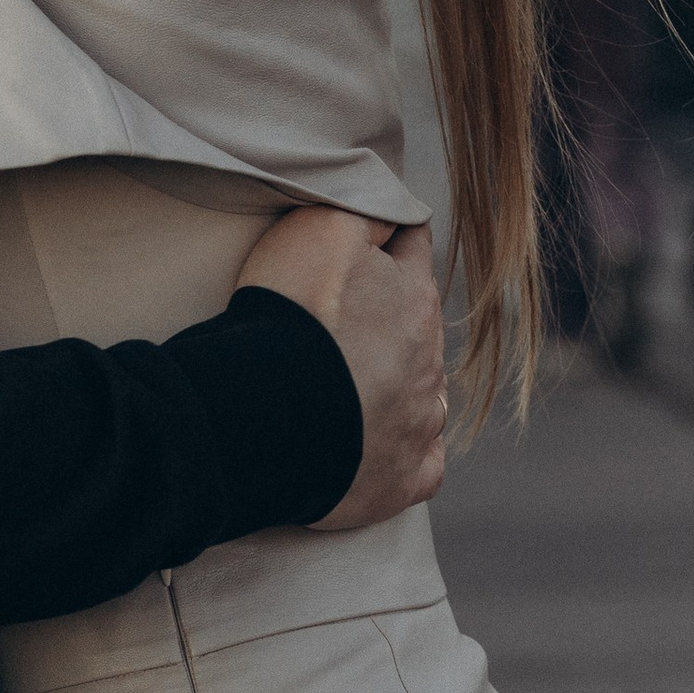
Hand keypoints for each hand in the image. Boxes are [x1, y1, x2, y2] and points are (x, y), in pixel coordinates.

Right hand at [236, 209, 445, 532]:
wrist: (264, 414)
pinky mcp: (401, 480)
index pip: (412, 248)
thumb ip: (369, 212)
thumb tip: (396, 214)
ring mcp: (420, 425)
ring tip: (349, 388)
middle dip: (387, 321)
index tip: (358, 245)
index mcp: (415, 298)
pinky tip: (378, 444)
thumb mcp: (324, 228)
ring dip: (397, 387)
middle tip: (336, 324)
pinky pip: (423, 465)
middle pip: (417, 328)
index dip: (384, 241)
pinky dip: (406, 452)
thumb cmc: (290, 316)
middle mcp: (430, 362)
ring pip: (424, 396)